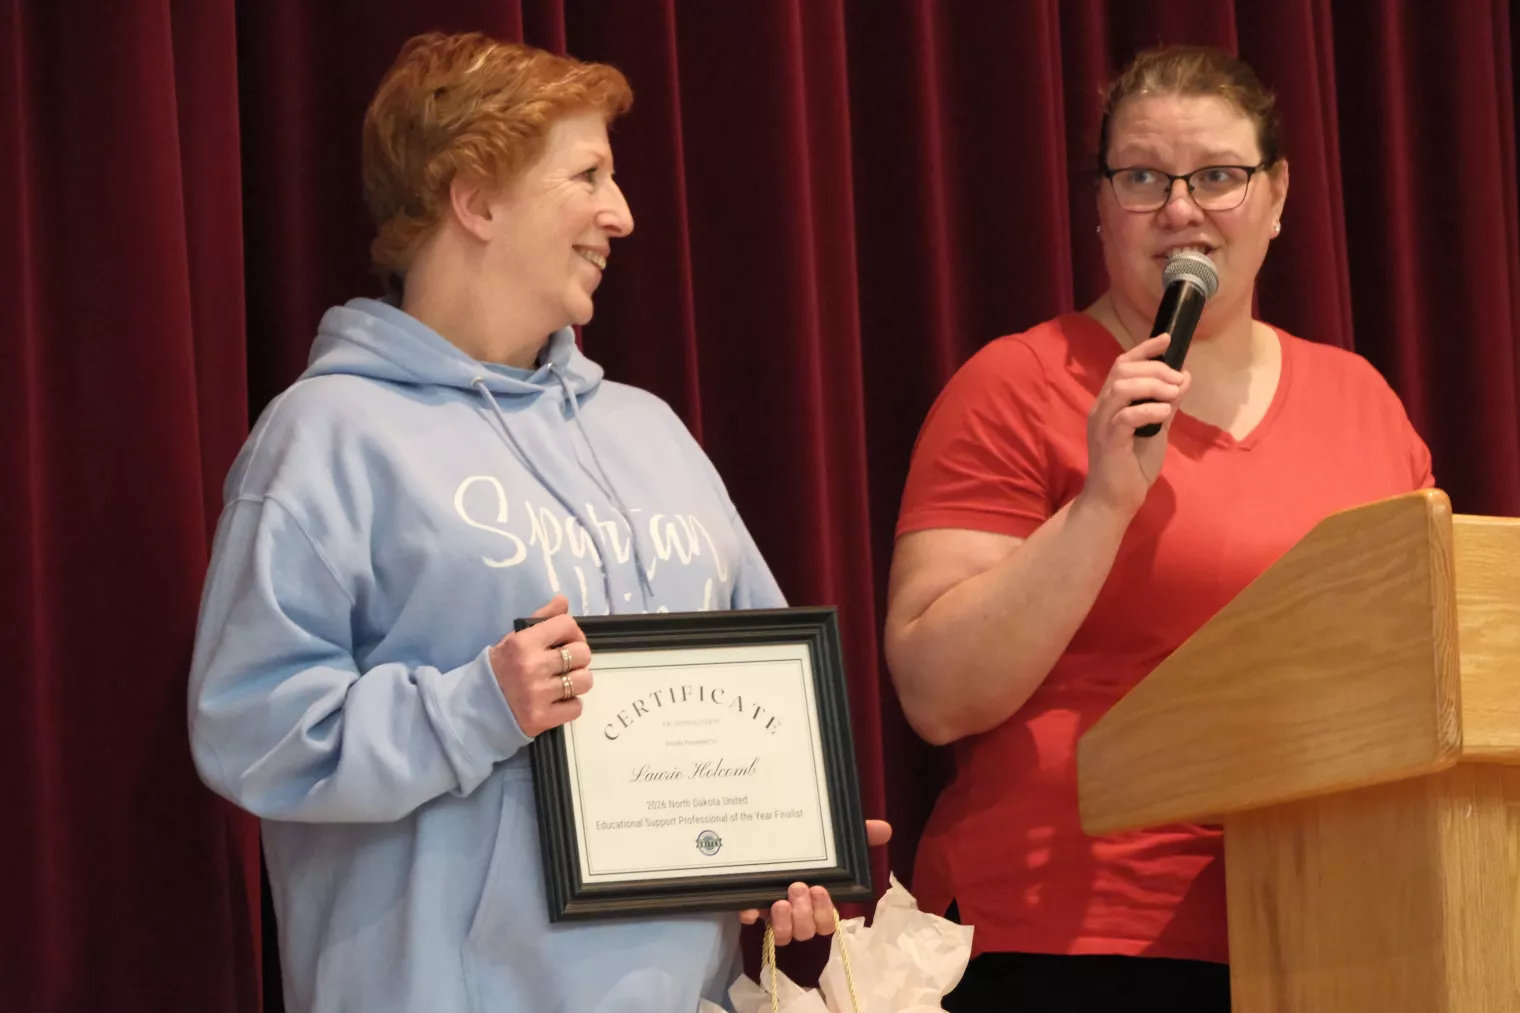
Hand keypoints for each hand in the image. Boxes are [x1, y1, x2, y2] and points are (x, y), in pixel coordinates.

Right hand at [487, 595, 591, 737]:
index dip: (572, 631)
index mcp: (523, 643)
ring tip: (563, 683)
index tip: (565, 640)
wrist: (476, 708)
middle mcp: (532, 667)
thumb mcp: (514, 639)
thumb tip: (563, 600)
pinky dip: (570, 704)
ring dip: (577, 681)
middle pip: (582, 653)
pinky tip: (557, 701)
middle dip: (578, 657)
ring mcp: (538, 694)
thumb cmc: (499, 669)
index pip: (567, 625)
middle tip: (565, 664)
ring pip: (584, 680)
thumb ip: (541, 619)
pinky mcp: (543, 718)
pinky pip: (577, 707)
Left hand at [738, 819, 892, 944]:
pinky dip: (752, 915)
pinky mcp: (751, 906)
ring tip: (779, 902)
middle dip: (804, 915)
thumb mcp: (832, 838)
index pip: (827, 922)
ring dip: (784, 923)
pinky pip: (751, 921)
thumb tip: (885, 829)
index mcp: (817, 900)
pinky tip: (750, 907)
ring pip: (784, 936)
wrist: (763, 833)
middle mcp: (797, 911)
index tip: (819, 890)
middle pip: (807, 932)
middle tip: (798, 887)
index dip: (824, 913)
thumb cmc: (805, 843)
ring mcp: (773, 912)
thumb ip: (859, 835)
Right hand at [1083, 333, 1190, 516]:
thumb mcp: (1157, 429)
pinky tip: (1165, 414)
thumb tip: (1185, 377)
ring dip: (1153, 386)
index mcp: (1110, 402)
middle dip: (1155, 368)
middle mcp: (1101, 408)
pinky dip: (1149, 410)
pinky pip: (1126, 416)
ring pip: (1122, 388)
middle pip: (1123, 370)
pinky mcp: (1109, 442)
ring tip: (1174, 396)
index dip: (1144, 349)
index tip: (1167, 339)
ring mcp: (1103, 424)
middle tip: (1178, 381)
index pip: (1122, 364)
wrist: (1116, 501)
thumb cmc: (1133, 467)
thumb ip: (1167, 404)